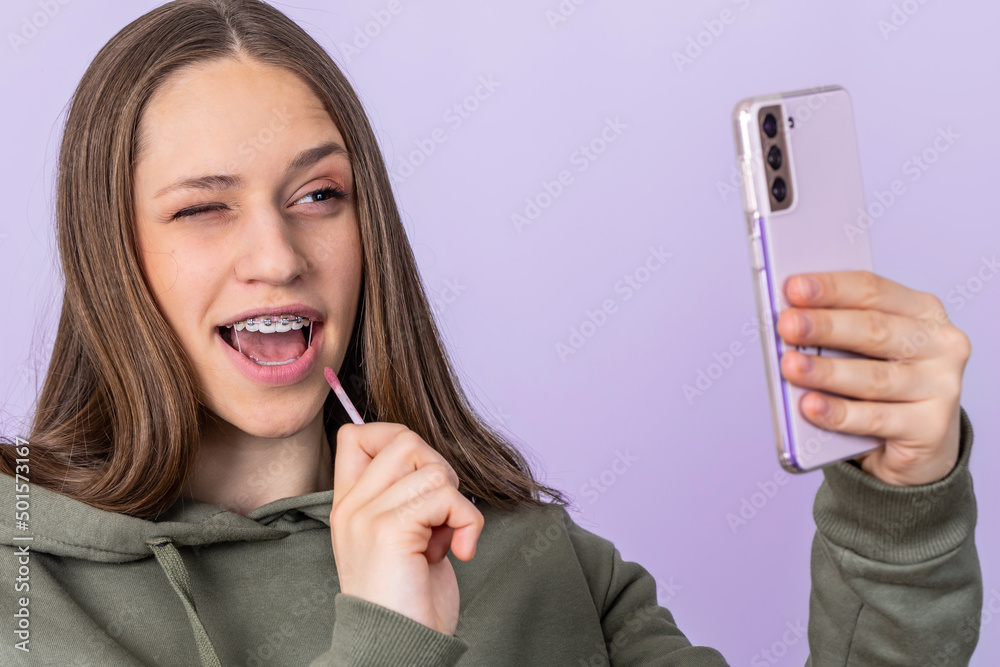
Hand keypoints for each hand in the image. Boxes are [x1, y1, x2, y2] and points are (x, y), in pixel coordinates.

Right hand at [330, 422, 483, 634]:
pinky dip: (467, 522)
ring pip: (431, 466)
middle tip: (440, 516)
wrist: (399, 649)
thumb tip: (434, 461)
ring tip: (443, 538)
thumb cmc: (409, 600)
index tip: (422, 483)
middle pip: (404, 439)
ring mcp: (367, 515)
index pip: (357, 434)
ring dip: (455, 503)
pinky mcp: (390, 529)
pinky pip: (447, 496)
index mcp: (350, 504)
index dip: (398, 440)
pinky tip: (456, 552)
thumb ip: (406, 496)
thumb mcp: (403, 538)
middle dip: (439, 471)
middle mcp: (352, 505)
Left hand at [776, 270, 970, 485]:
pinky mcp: (931, 427)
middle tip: (788, 325)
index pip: (873, 291)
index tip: (794, 288)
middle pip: (875, 330)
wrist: (920, 437)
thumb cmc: (883, 379)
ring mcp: (941, 386)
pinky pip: (875, 419)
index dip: (831, 288)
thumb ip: (837, 333)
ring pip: (874, 377)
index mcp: (921, 310)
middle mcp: (939, 344)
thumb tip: (788, 321)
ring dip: (826, 372)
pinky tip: (811, 406)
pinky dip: (839, 413)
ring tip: (791, 366)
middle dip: (825, 326)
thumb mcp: (866, 347)